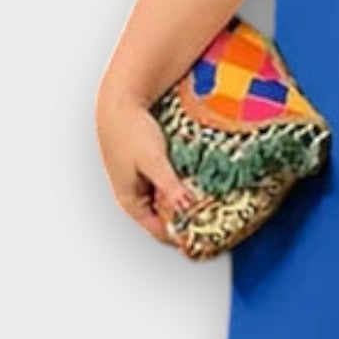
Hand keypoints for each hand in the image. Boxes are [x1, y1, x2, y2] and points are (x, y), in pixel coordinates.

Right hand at [98, 91, 200, 245]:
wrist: (122, 102)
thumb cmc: (130, 130)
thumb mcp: (153, 160)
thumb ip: (169, 185)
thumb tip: (185, 208)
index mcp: (131, 202)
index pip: (161, 233)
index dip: (184, 237)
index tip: (209, 237)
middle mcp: (136, 197)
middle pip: (167, 220)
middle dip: (189, 220)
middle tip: (217, 219)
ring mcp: (143, 184)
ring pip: (170, 203)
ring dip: (188, 202)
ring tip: (213, 202)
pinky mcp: (150, 171)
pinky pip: (170, 187)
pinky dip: (184, 187)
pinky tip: (200, 182)